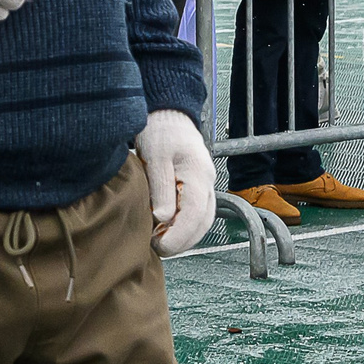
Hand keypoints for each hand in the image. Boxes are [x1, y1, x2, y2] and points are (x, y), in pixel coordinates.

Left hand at [134, 108, 215, 253]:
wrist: (168, 114)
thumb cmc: (161, 131)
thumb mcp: (156, 156)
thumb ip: (161, 187)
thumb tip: (162, 218)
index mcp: (199, 175)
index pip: (195, 215)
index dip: (179, 236)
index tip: (160, 247)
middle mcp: (207, 182)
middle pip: (202, 222)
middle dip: (182, 241)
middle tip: (157, 249)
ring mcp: (205, 184)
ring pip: (202, 220)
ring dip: (185, 236)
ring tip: (161, 243)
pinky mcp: (198, 185)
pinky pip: (197, 212)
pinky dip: (186, 226)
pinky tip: (168, 230)